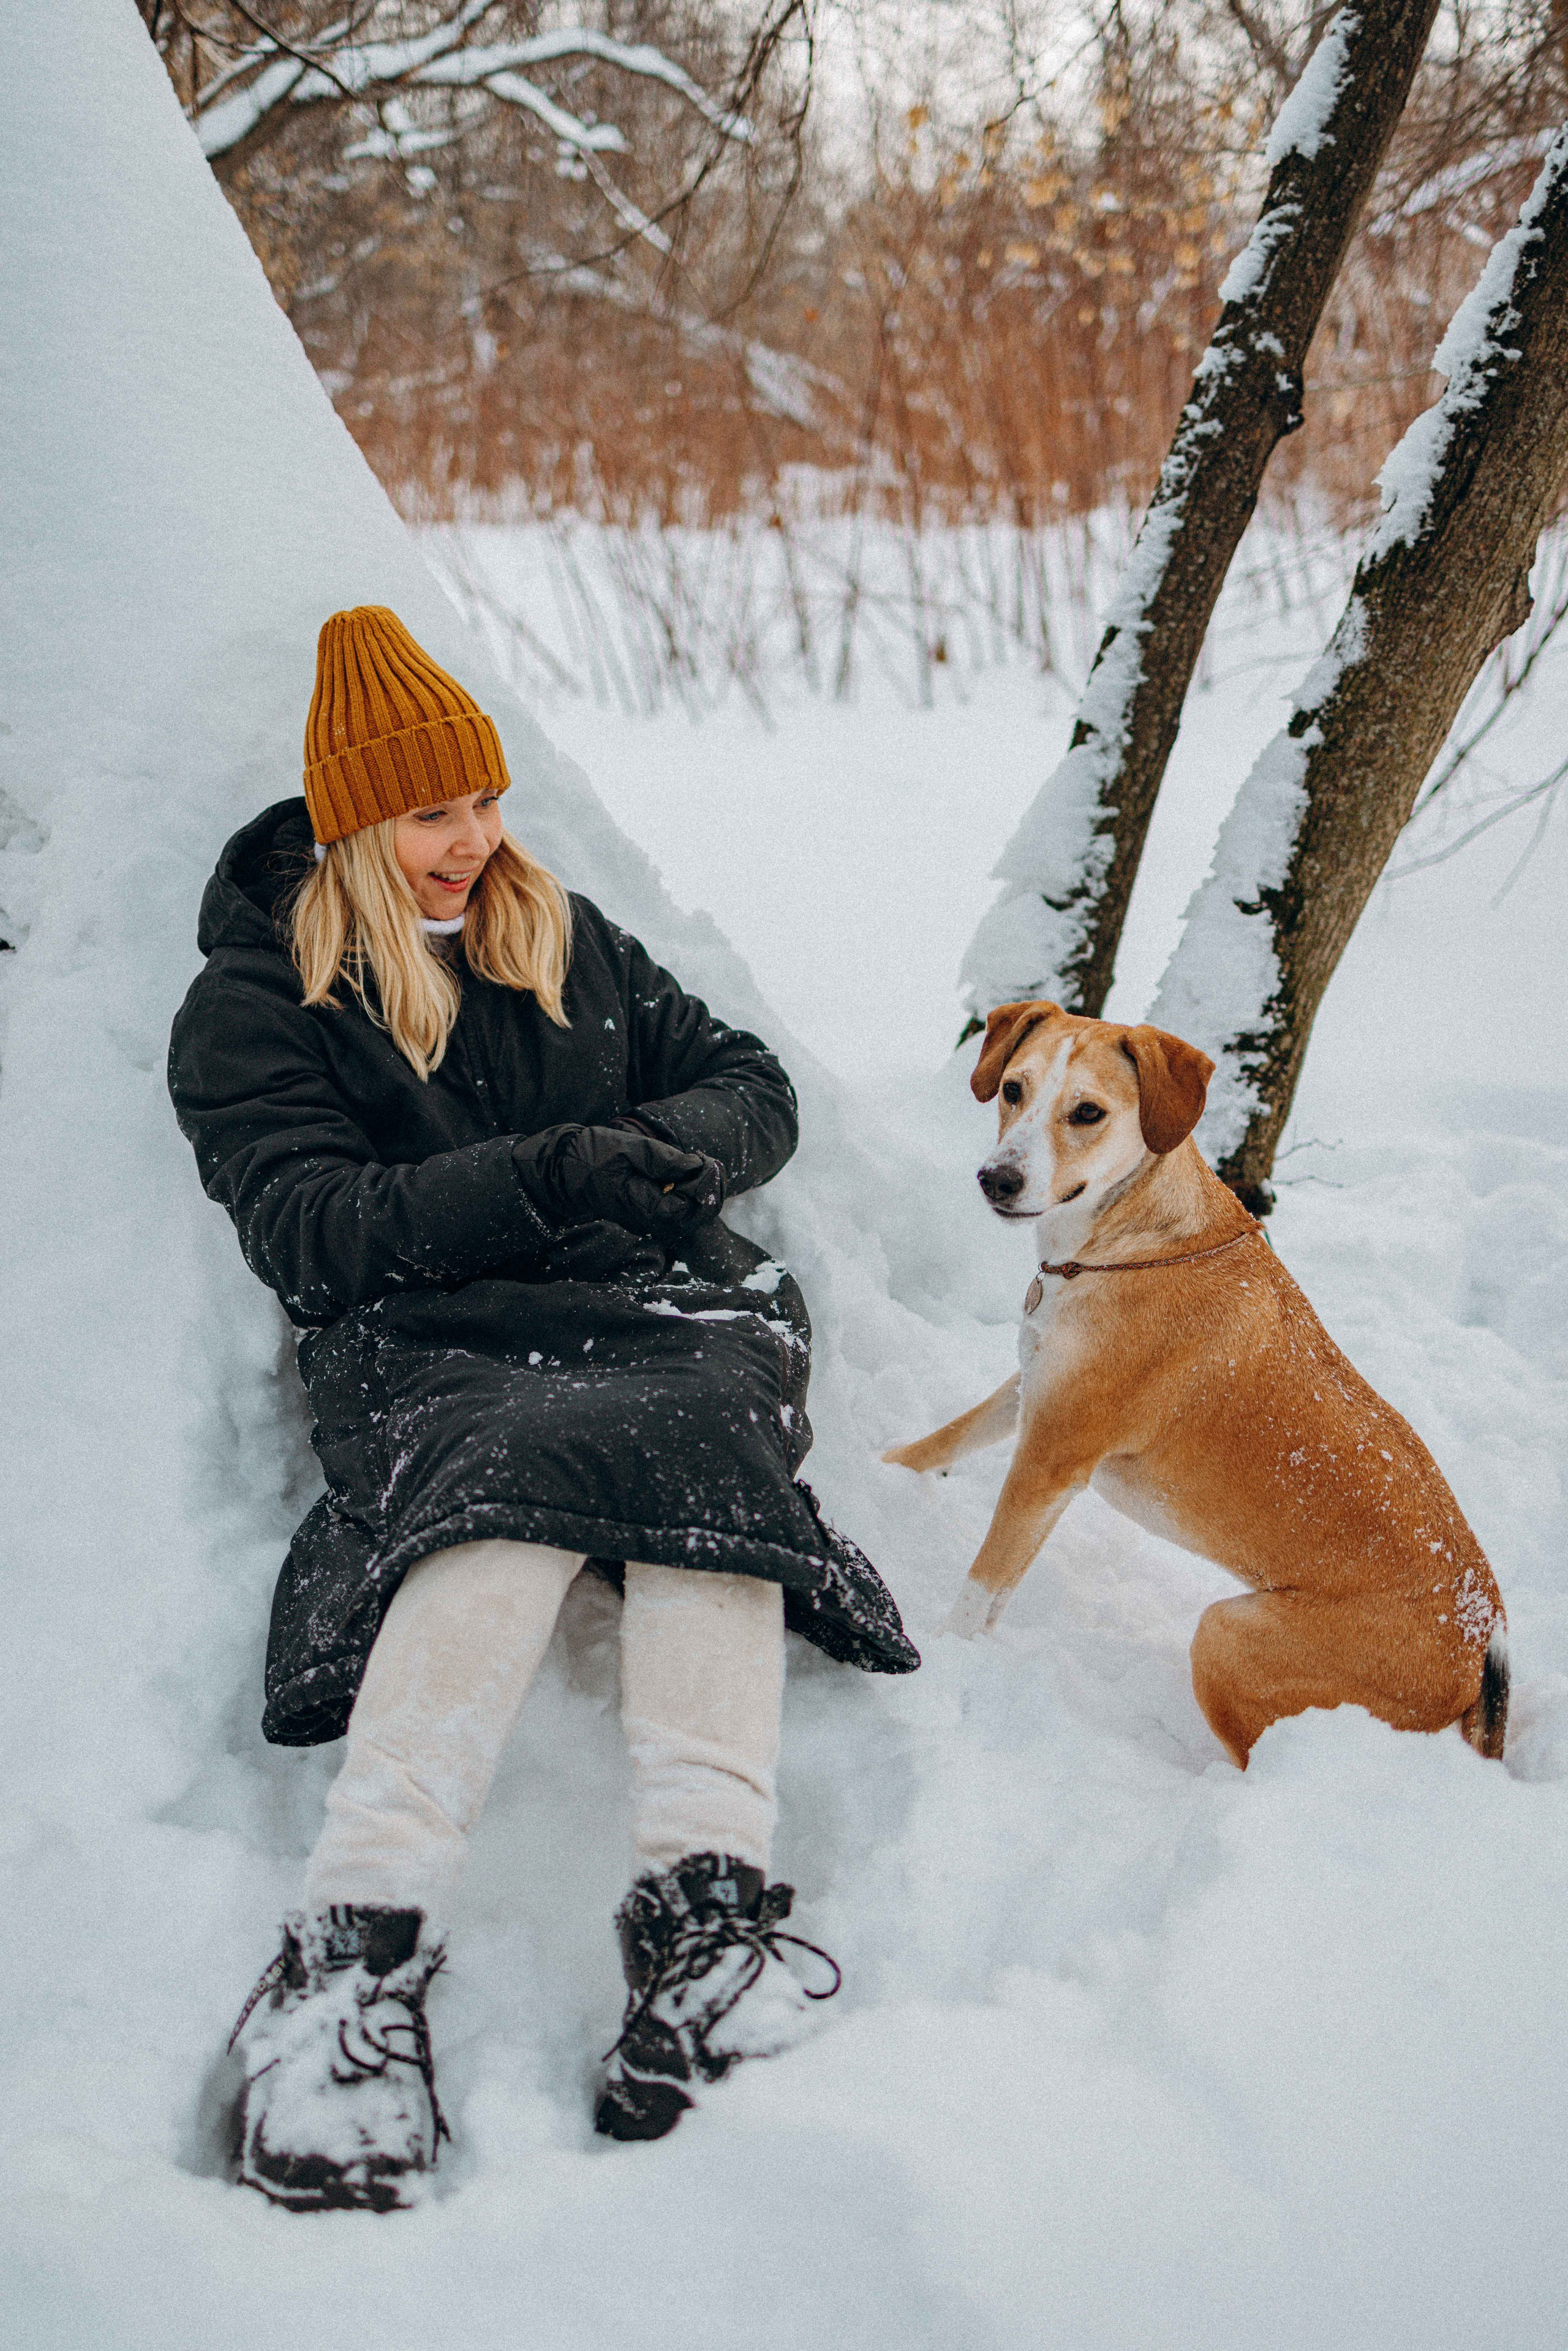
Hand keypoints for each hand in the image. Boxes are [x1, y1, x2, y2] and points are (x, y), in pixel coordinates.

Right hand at [515, 1124, 723, 1238]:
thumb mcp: (629, 1148)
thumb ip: (664, 1159)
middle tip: (713, 1163)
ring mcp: (645, 1220)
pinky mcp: (646, 1213)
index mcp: (638, 1206)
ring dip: (701, 1193)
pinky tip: (690, 1172)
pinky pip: (676, 1211)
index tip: (709, 1161)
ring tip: (705, 1165)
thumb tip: (696, 1165)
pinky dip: (689, 1194)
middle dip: (708, 1192)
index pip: (684, 1209)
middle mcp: (644, 1221)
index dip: (703, 1188)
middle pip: (690, 1218)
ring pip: (686, 1217)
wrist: (566, 1167)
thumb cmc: (593, 1153)